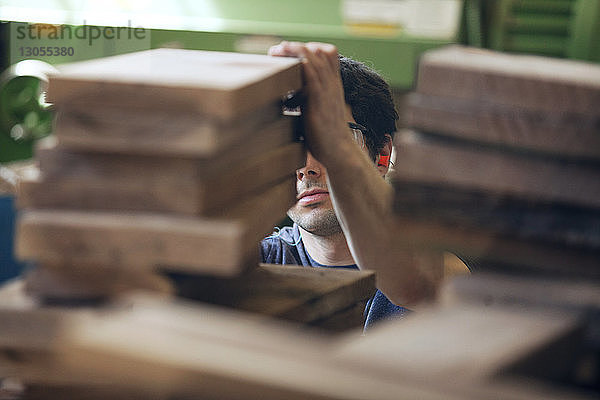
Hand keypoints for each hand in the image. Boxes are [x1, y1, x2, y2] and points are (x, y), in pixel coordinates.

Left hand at [268, 41, 351, 164]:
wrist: (339, 152)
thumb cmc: (326, 138)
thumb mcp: (318, 113)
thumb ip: (308, 102)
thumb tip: (292, 101)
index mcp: (332, 86)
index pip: (328, 55)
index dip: (309, 48)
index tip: (289, 53)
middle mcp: (332, 85)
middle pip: (320, 51)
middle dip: (296, 46)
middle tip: (277, 50)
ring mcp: (327, 91)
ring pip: (315, 58)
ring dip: (294, 50)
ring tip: (276, 51)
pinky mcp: (319, 101)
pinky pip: (312, 75)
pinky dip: (301, 65)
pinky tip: (287, 63)